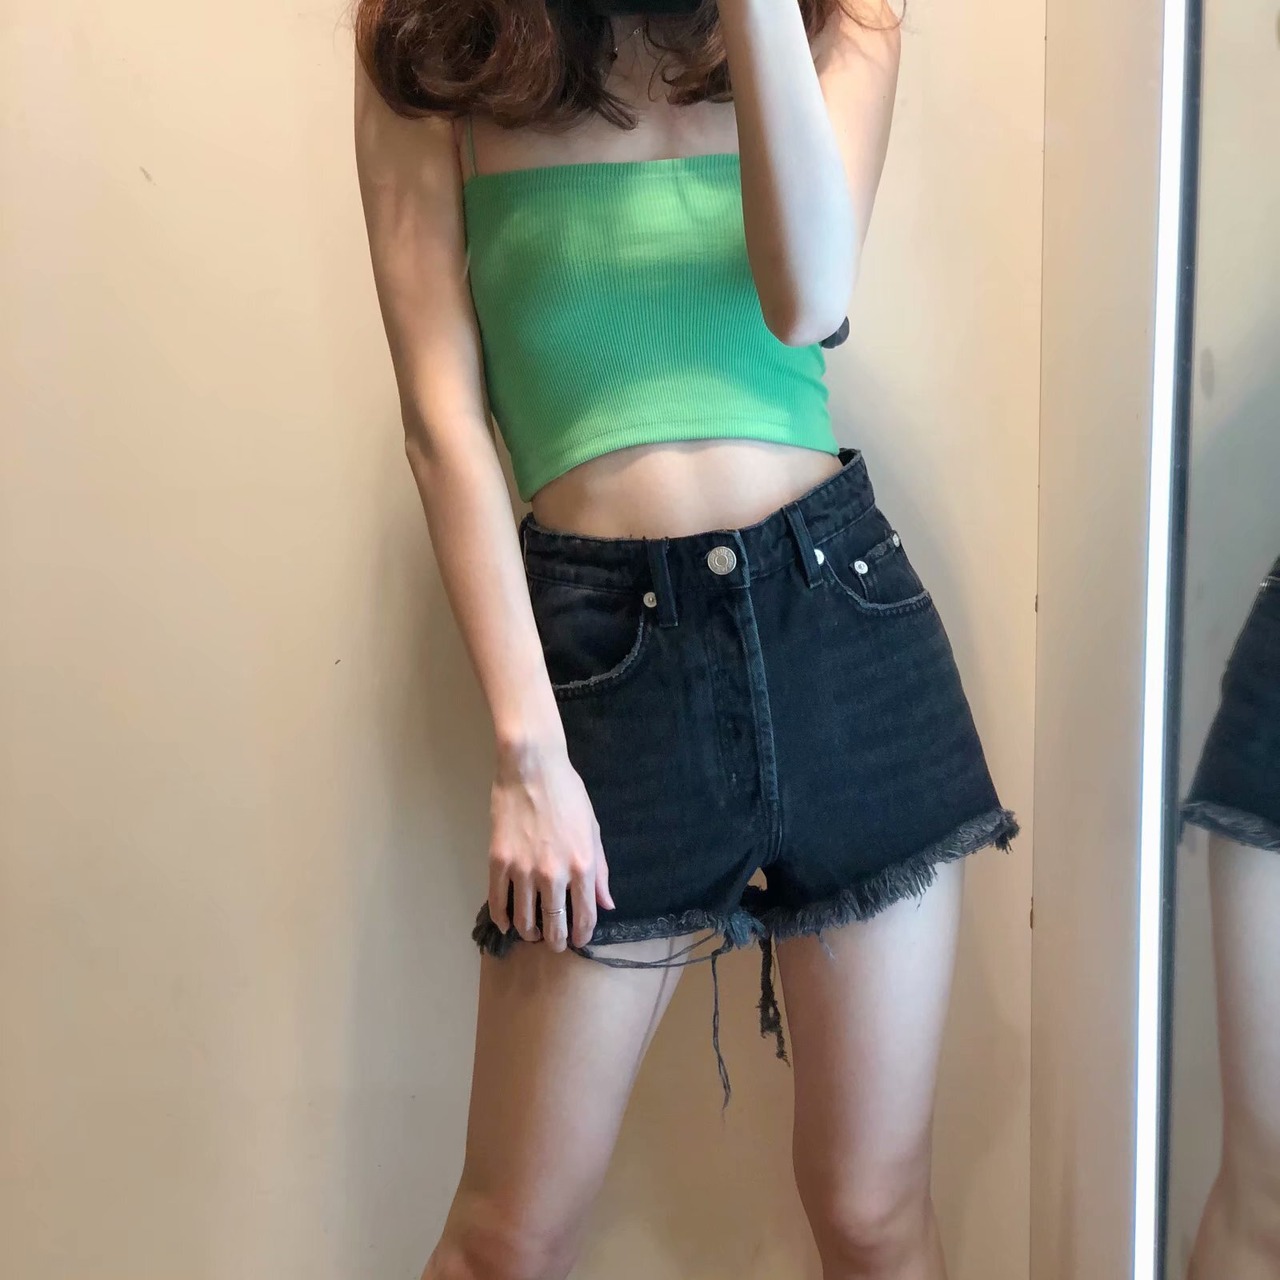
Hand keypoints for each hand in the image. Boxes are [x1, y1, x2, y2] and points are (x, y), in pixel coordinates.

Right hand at [488, 739, 615, 953]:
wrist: (531, 768)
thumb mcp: (593, 830)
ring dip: (529, 932)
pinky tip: (507, 923)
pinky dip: (502, 918)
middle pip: (554, 924)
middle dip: (556, 940)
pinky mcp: (498, 862)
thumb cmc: (568, 793)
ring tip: (532, 933)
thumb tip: (606, 904)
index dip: (582, 934)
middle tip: (554, 943)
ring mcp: (523, 870)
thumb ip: (600, 871)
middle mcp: (553, 874)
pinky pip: (498, 901)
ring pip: (525, 919)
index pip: (584, 916)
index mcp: (582, 866)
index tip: (578, 939)